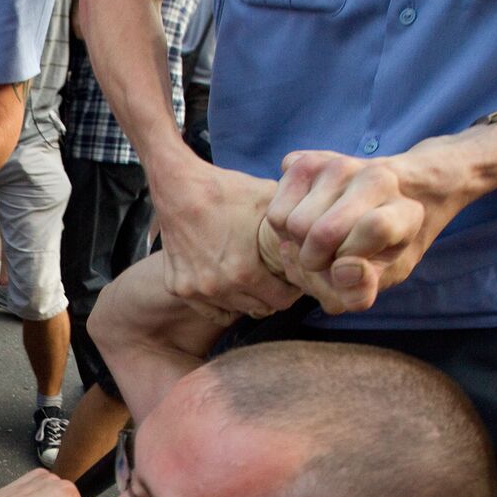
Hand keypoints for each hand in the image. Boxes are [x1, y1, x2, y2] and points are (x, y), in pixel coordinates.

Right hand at [153, 160, 301, 319]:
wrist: (178, 186)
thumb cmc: (225, 191)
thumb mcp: (268, 200)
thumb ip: (294, 221)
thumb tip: (318, 232)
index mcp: (244, 273)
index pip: (283, 301)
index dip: (293, 289)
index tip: (292, 277)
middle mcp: (218, 288)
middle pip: (259, 309)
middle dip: (271, 295)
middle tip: (274, 278)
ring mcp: (195, 290)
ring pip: (234, 311)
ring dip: (246, 299)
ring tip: (252, 278)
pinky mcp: (177, 287)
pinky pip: (209, 310)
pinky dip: (221, 302)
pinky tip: (228, 285)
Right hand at [264, 125, 496, 312]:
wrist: (361, 214)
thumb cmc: (370, 254)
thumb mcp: (374, 281)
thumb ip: (360, 291)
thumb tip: (342, 270)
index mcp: (406, 213)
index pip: (376, 228)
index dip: (353, 261)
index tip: (353, 269)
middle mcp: (378, 180)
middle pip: (324, 233)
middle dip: (317, 260)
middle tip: (328, 259)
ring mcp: (340, 166)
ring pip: (295, 225)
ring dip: (298, 245)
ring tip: (317, 243)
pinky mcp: (304, 163)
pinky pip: (276, 213)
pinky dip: (282, 230)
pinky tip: (304, 224)